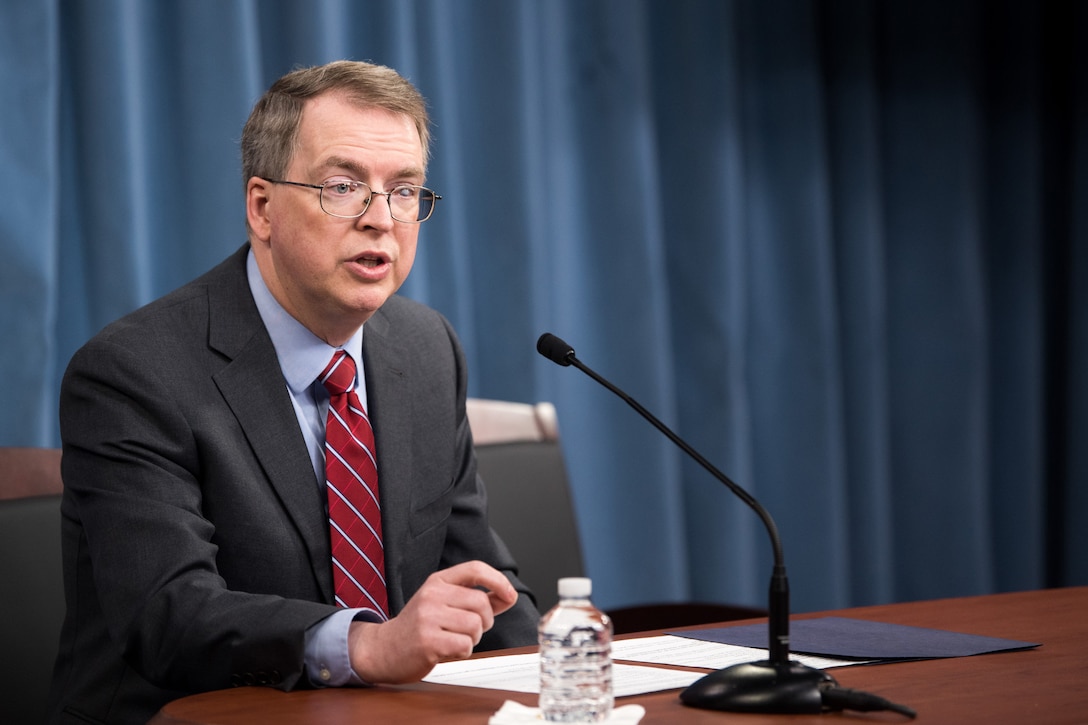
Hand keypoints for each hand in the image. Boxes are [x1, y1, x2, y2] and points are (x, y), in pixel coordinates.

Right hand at [347, 560, 519, 683]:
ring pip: (475, 626)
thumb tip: (509, 596)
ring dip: (472, 639)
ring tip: (454, 640)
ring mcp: (427, 617)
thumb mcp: (443, 604)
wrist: (383, 649)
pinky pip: (465, 646)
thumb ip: (475, 599)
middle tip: (470, 630)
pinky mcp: (427, 641)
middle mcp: (431, 595)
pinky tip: (446, 650)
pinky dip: (462, 652)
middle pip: (481, 603)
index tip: (510, 594)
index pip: (474, 569)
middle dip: (484, 622)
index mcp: (437, 581)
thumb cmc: (418, 627)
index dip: (498, 580)